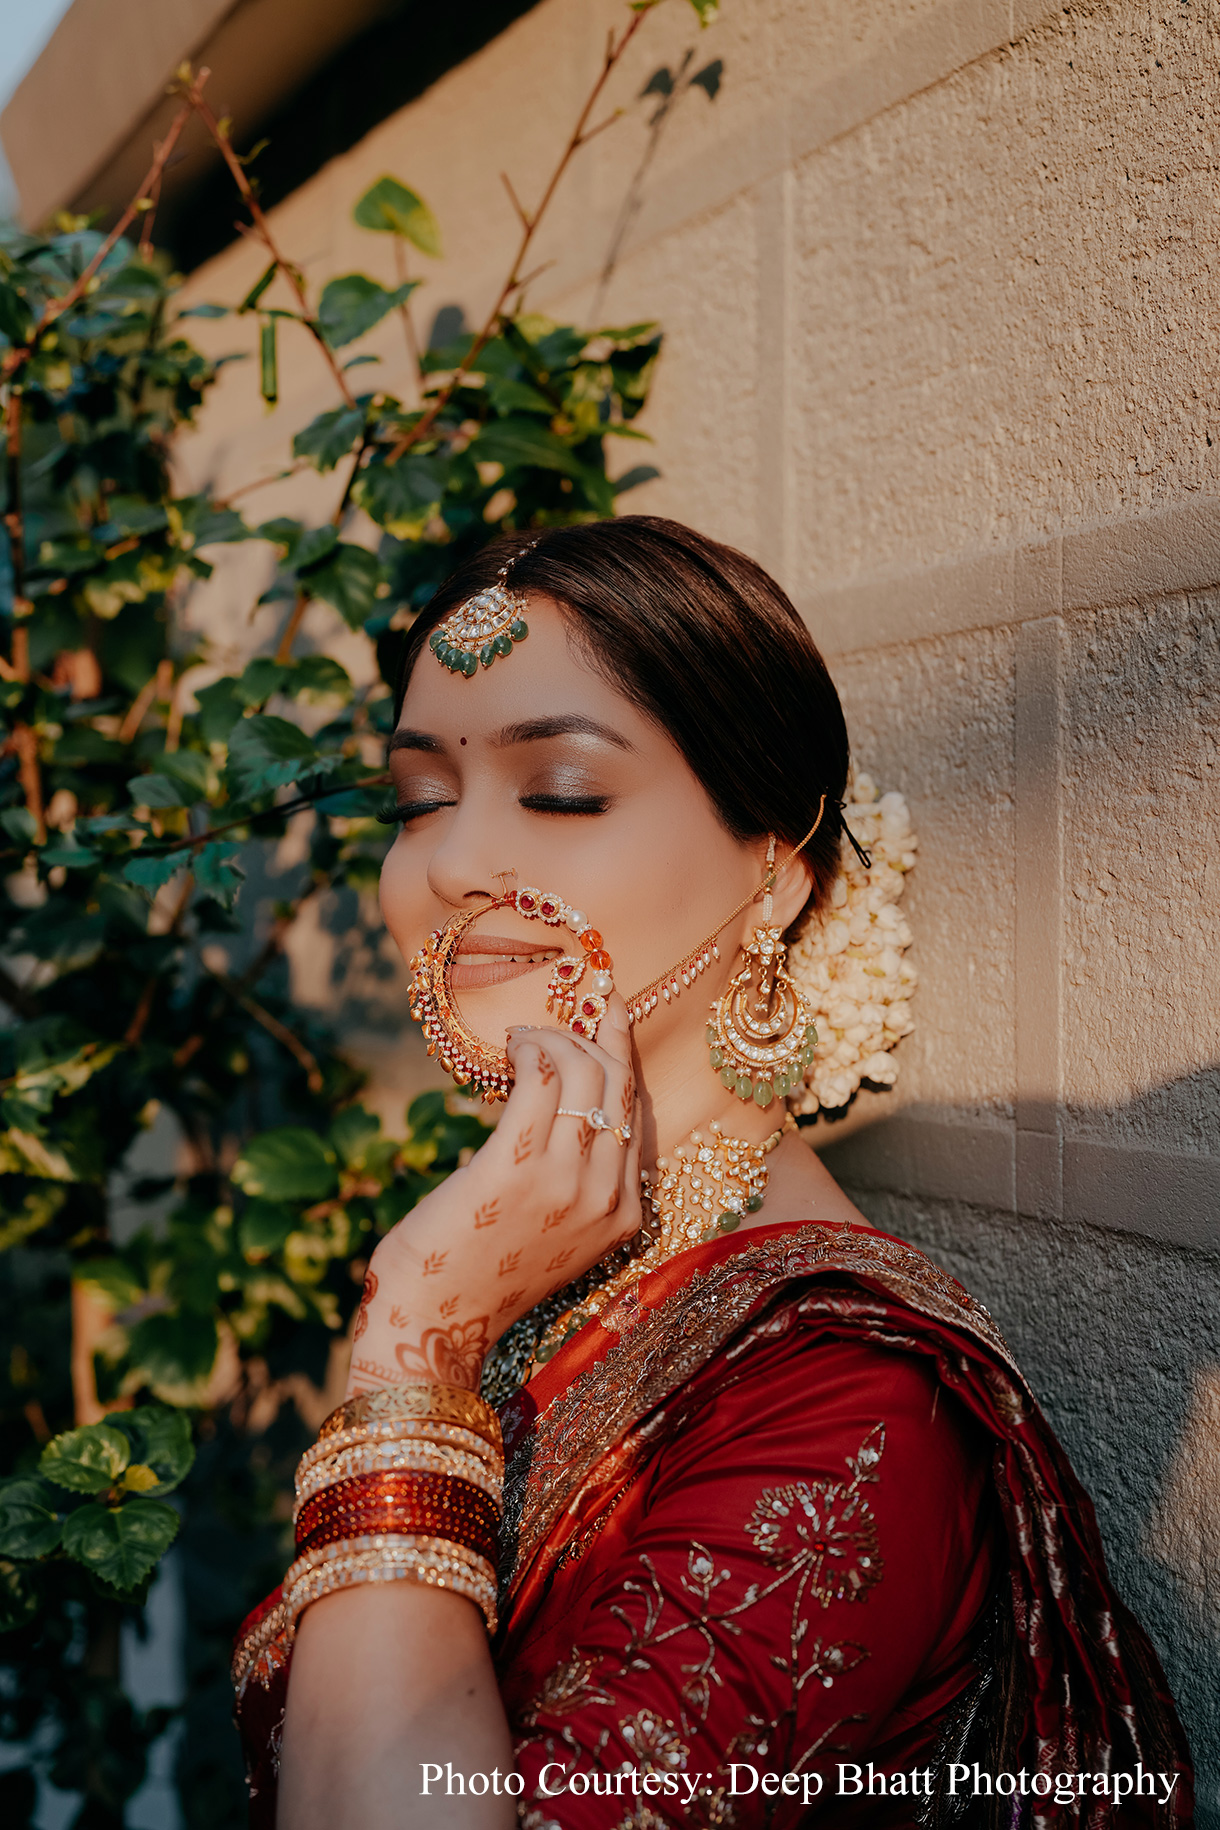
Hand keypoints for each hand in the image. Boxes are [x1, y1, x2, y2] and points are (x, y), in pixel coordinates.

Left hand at [346, 995, 641, 1395]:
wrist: (433, 1325)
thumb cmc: (481, 1273)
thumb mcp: (554, 1234)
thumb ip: (575, 1182)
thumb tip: (560, 1102)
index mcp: (625, 1217)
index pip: (636, 1114)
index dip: (622, 1055)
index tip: (611, 1013)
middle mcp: (606, 1198)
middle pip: (618, 1087)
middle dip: (593, 1037)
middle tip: (563, 1015)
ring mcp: (566, 1184)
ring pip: (584, 1075)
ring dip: (554, 1040)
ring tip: (526, 1039)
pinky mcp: (517, 1168)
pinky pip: (542, 1081)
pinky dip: (531, 1050)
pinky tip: (512, 1049)